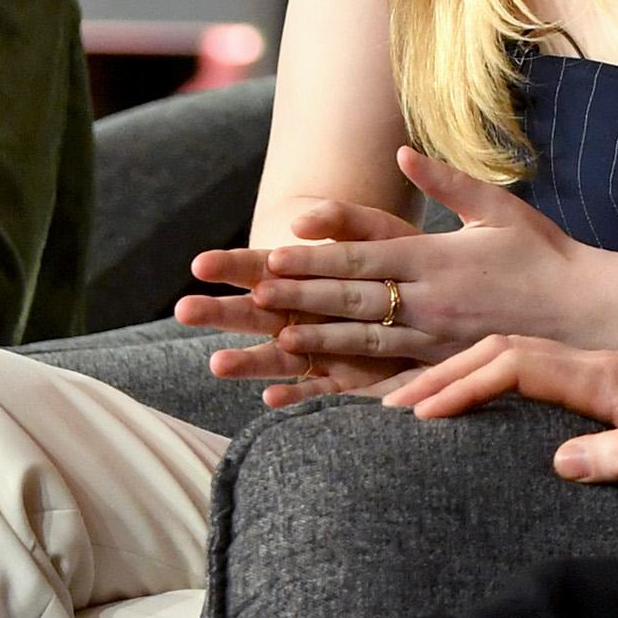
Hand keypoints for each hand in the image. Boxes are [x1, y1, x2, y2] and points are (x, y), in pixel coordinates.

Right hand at [180, 198, 422, 404]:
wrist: (432, 296)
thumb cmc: (396, 255)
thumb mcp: (374, 228)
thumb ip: (340, 218)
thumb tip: (296, 222)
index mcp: (297, 275)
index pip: (255, 268)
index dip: (228, 266)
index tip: (200, 264)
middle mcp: (297, 315)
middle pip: (251, 314)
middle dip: (218, 313)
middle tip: (185, 310)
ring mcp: (316, 349)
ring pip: (275, 357)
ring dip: (246, 361)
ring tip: (217, 364)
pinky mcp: (342, 378)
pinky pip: (316, 389)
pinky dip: (295, 394)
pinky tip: (272, 399)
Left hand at [255, 148, 590, 367]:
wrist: (591, 313)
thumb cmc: (545, 255)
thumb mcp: (497, 208)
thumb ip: (446, 181)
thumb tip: (402, 152)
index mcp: (436, 257)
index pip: (363, 257)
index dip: (315, 258)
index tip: (273, 256)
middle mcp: (431, 299)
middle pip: (353, 298)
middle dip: (299, 296)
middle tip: (252, 295)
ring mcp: (439, 339)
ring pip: (365, 341)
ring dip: (318, 339)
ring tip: (275, 339)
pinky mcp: (450, 367)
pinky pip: (395, 378)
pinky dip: (358, 382)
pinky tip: (331, 388)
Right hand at [385, 335, 617, 495]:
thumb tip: (563, 462)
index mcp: (602, 375)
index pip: (516, 367)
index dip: (465, 386)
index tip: (422, 412)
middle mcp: (589, 363)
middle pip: (498, 353)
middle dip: (443, 375)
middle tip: (389, 406)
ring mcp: (591, 369)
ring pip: (507, 357)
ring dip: (457, 374)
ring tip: (410, 401)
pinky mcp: (596, 383)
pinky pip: (523, 372)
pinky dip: (483, 379)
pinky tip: (465, 400)